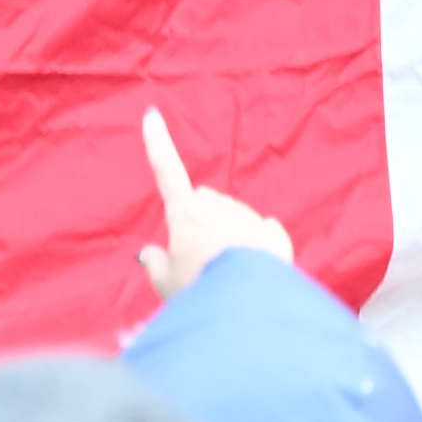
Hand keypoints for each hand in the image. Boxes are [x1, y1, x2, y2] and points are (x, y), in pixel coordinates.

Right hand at [138, 104, 295, 302]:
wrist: (247, 307)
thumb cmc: (198, 290)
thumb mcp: (166, 285)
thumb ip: (155, 265)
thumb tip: (148, 254)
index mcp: (185, 212)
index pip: (166, 170)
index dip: (157, 143)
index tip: (152, 114)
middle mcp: (217, 206)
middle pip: (203, 202)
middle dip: (201, 220)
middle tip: (197, 258)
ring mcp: (247, 216)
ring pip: (233, 217)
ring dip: (229, 235)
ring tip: (227, 274)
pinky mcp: (274, 234)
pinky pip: (263, 232)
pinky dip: (258, 245)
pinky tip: (256, 267)